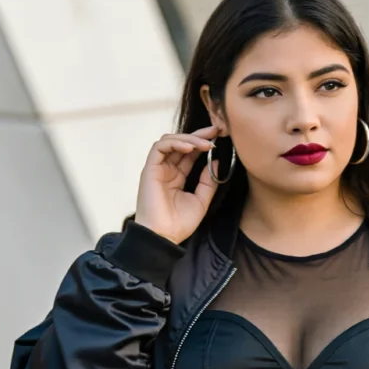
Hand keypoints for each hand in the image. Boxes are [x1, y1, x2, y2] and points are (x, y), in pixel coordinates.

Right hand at [134, 125, 221, 244]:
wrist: (163, 237)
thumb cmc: (179, 224)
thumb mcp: (201, 201)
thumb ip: (208, 181)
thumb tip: (216, 161)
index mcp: (177, 176)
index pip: (190, 153)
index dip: (203, 142)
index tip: (219, 136)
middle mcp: (166, 169)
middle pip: (181, 143)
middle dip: (199, 134)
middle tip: (216, 130)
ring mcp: (157, 168)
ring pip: (170, 141)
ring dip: (189, 138)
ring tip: (206, 144)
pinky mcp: (149, 169)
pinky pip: (160, 147)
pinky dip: (175, 143)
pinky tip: (190, 148)